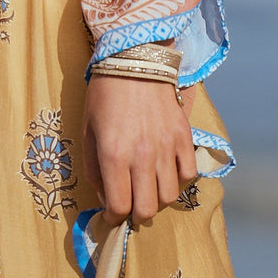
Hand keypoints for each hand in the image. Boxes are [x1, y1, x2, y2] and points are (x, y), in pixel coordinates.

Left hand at [82, 74, 197, 225]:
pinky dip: (177, 181)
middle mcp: (143, 156)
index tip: (111, 214)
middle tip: (129, 204)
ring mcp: (167, 148)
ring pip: (168, 197)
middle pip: (146, 209)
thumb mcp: (88, 131)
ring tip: (146, 188)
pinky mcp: (184, 137)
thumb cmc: (104, 95)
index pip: (119, 206)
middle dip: (134, 213)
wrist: (135, 59)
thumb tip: (106, 198)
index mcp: (114, 155)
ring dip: (156, 199)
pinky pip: (188, 174)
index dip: (113, 217)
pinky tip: (165, 172)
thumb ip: (94, 169)